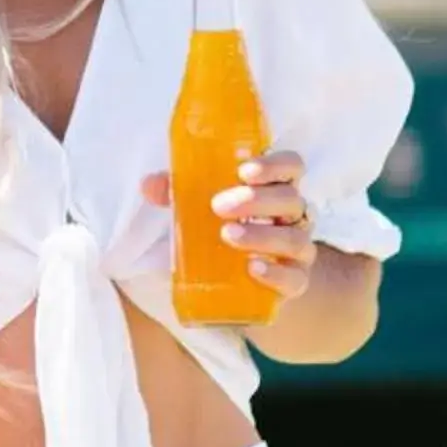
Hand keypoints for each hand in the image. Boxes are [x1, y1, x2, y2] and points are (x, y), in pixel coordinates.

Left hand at [141, 149, 317, 307]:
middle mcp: (293, 216)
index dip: (274, 165)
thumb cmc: (228, 227)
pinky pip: (295, 278)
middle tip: (218, 206)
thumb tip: (148, 185)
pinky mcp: (295, 282)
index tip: (244, 170)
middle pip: (290, 199)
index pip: (291, 166)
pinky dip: (276, 273)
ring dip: (261, 235)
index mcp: (275, 187)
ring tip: (227, 235)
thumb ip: (178, 193)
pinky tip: (253, 268)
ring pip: (294, 238)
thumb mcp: (202, 207)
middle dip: (256, 200)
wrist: (251, 281)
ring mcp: (298, 250)